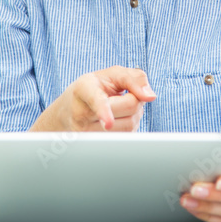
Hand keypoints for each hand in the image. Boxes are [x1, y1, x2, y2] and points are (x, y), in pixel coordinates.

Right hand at [31, 66, 154, 131]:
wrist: (70, 109)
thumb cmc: (96, 88)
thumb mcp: (112, 74)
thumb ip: (134, 77)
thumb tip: (150, 96)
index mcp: (85, 88)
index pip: (97, 101)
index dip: (104, 111)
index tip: (108, 123)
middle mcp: (82, 113)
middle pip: (129, 108)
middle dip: (135, 100)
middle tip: (125, 95)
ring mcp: (87, 133)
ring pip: (130, 125)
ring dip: (134, 115)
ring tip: (120, 108)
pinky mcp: (95, 147)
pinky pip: (126, 139)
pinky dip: (129, 127)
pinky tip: (118, 121)